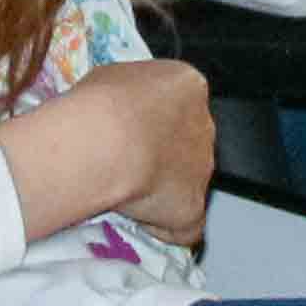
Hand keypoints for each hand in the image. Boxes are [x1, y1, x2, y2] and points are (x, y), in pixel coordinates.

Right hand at [0, 55, 217, 248]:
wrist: (106, 140)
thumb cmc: (101, 102)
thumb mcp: (109, 78)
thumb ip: (128, 97)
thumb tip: (121, 109)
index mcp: (187, 86)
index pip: (178, 104)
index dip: (152, 121)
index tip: (128, 130)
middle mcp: (204, 126)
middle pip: (186, 144)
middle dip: (160, 155)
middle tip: (125, 163)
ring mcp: (203, 169)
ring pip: (186, 183)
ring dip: (160, 190)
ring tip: (123, 193)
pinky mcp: (193, 208)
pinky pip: (183, 224)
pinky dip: (164, 227)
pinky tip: (139, 222)